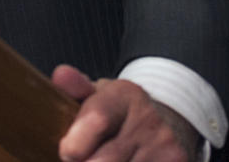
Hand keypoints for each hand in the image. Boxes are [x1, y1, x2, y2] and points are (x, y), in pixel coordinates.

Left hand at [51, 64, 200, 161]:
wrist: (167, 125)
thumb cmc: (119, 112)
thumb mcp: (97, 94)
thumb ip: (75, 87)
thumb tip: (61, 76)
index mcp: (125, 94)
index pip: (98, 120)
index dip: (75, 144)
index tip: (67, 152)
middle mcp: (148, 120)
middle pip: (104, 160)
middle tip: (80, 160)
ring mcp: (165, 147)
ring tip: (98, 159)